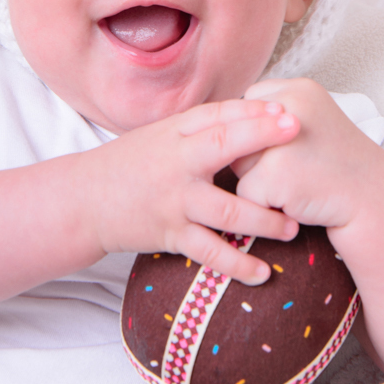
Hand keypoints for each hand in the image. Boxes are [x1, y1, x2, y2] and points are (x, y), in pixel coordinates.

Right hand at [82, 98, 301, 284]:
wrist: (85, 200)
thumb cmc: (132, 163)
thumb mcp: (163, 135)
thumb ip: (203, 128)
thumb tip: (256, 114)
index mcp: (177, 134)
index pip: (221, 115)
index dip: (255, 112)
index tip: (287, 110)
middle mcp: (178, 163)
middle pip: (225, 147)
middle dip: (263, 140)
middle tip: (299, 135)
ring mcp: (176, 201)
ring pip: (228, 211)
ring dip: (265, 220)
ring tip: (293, 226)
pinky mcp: (171, 235)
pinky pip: (210, 253)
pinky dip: (237, 265)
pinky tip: (262, 273)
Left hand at [233, 78, 383, 232]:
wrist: (375, 201)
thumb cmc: (338, 163)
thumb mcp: (310, 120)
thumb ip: (273, 115)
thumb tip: (220, 123)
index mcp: (299, 89)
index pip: (248, 106)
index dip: (261, 133)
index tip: (291, 146)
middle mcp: (289, 108)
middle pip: (237, 133)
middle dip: (256, 156)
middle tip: (298, 165)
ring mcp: (282, 142)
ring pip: (237, 164)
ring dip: (258, 180)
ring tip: (298, 181)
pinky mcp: (276, 177)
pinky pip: (245, 194)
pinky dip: (264, 205)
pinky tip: (296, 200)